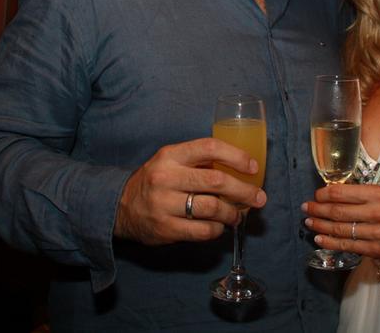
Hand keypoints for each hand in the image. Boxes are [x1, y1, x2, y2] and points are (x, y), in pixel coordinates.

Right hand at [114, 138, 266, 245]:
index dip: (236, 156)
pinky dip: (217, 230)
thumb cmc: (156, 181)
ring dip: (232, 213)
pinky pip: (202, 231)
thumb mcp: (171, 161)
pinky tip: (219, 227)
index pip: (209, 148)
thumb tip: (241, 170)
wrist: (121, 207)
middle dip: (244, 190)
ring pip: (211, 208)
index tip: (253, 167)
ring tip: (238, 215)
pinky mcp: (165, 229)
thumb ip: (199, 162)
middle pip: (216, 181)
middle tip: (259, 198)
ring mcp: (164, 204)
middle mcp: (166, 177)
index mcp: (171, 155)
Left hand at [303, 183, 379, 263]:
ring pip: (340, 229)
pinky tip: (319, 238)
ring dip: (320, 225)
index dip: (324, 194)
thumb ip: (360, 195)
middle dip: (317, 209)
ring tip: (308, 222)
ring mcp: (376, 233)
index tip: (316, 195)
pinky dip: (330, 242)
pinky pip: (347, 245)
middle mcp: (377, 212)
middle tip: (306, 207)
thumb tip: (330, 194)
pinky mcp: (375, 250)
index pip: (342, 193)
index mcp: (377, 194)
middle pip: (338, 211)